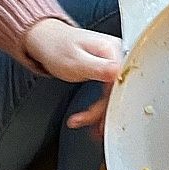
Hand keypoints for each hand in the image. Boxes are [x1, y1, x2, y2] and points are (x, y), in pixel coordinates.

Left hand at [24, 16, 121, 131]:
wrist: (46, 40)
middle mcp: (119, 55)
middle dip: (106, 112)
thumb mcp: (76, 61)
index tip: (104, 118)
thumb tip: (119, 72)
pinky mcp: (108, 69)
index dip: (114, 103)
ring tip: (92, 129)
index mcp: (114, 50)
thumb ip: (98, 68)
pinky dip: (101, 106)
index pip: (122, 82)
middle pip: (121, 90)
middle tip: (96, 129)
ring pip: (116, 93)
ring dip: (103, 113)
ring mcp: (114, 62)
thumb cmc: (57, 47)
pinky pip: (110, 91)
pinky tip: (92, 117)